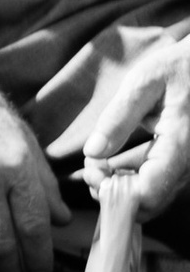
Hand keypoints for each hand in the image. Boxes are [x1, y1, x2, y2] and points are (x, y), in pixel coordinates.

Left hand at [80, 36, 189, 222]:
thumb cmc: (177, 67)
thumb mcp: (143, 82)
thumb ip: (118, 118)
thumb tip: (93, 152)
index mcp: (179, 144)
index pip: (148, 195)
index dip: (115, 193)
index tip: (93, 170)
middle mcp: (186, 162)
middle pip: (149, 203)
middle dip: (113, 193)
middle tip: (91, 167)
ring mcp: (184, 164)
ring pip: (150, 196)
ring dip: (119, 186)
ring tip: (96, 161)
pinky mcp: (178, 161)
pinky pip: (154, 182)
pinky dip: (129, 177)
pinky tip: (110, 160)